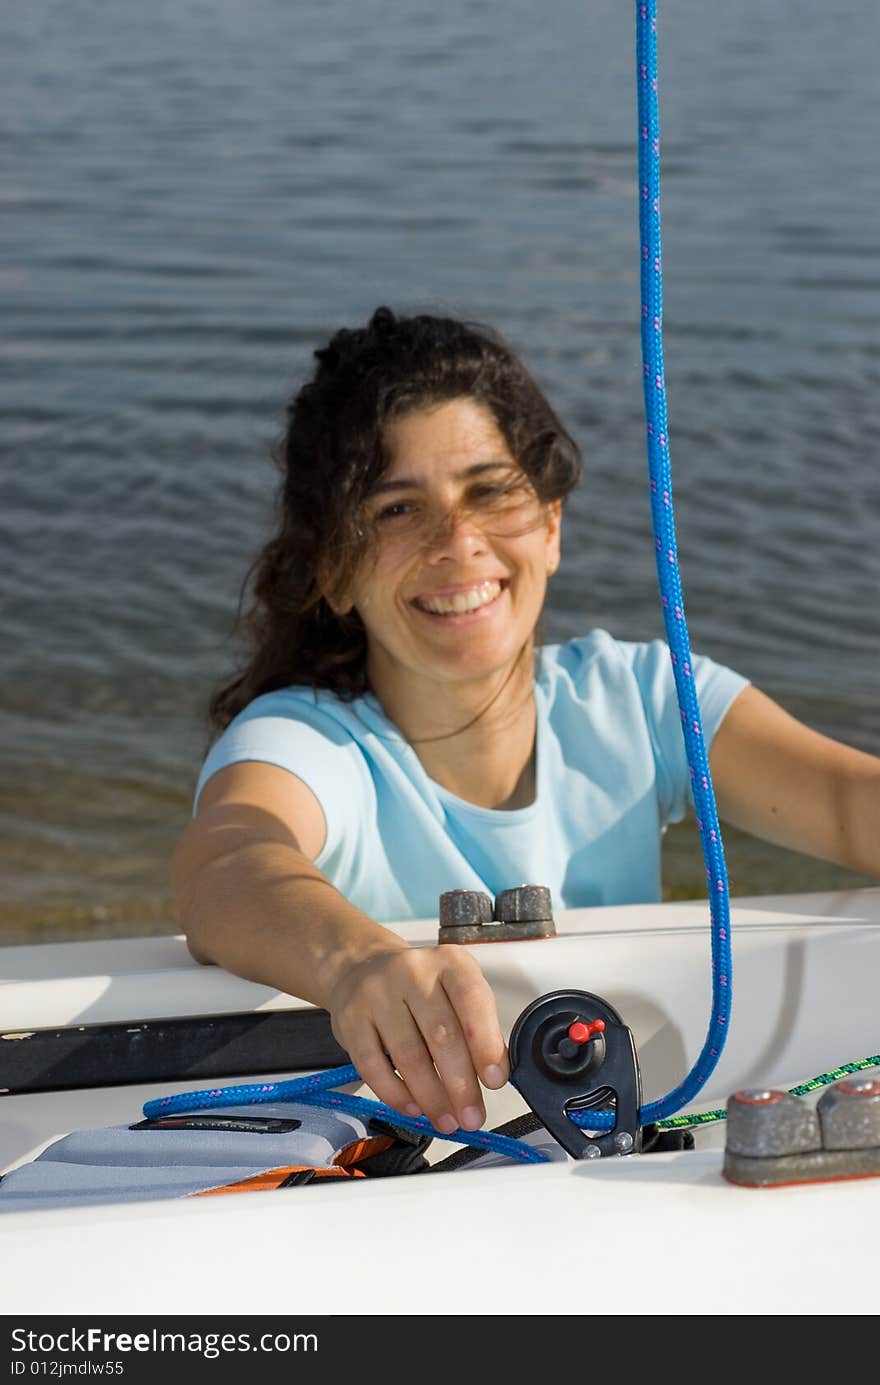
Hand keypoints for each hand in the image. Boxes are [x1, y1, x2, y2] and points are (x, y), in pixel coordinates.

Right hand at [325, 944, 508, 1133]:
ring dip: (431, 1097)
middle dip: (461, 1084)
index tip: (495, 1081)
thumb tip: (494, 1075)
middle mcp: (412, 971)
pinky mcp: (350, 1020)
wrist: (361, 968)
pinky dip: (396, 1094)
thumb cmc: (419, 986)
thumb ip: (478, 1026)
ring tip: (446, 1120)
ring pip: (408, 1055)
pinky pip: (372, 1066)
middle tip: (472, 1117)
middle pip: (441, 1034)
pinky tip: (413, 1108)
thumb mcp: (456, 990)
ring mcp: (377, 994)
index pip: (472, 1000)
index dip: (486, 1044)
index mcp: (449, 962)